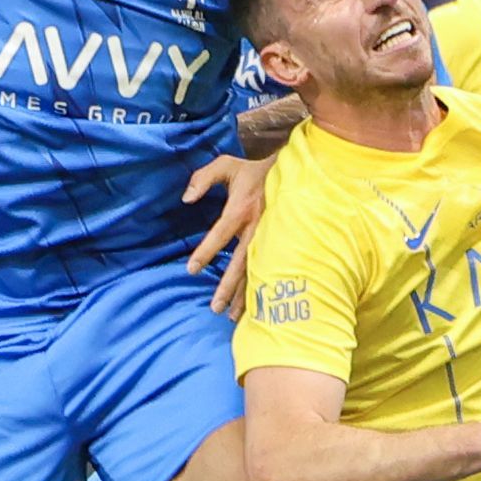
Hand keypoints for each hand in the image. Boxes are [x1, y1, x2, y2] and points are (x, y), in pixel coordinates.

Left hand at [184, 153, 273, 317]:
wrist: (294, 170)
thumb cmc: (254, 171)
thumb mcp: (226, 165)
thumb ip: (202, 179)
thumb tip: (186, 199)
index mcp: (241, 208)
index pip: (220, 234)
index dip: (206, 252)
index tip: (191, 269)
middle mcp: (256, 226)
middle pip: (240, 263)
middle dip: (228, 286)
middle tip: (215, 307)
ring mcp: (270, 237)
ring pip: (256, 271)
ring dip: (245, 294)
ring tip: (231, 315)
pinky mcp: (279, 242)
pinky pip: (268, 269)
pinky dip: (260, 288)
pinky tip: (254, 306)